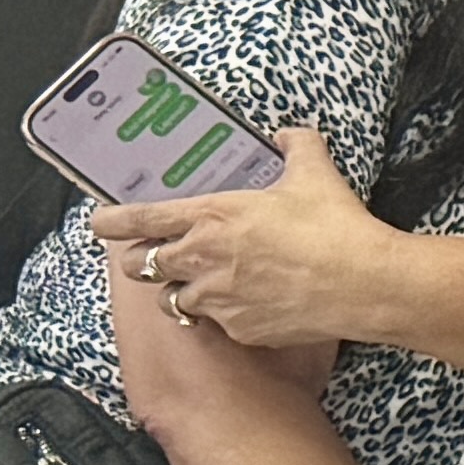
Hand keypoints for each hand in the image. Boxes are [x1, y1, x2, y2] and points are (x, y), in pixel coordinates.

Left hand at [92, 129, 404, 352]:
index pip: (139, 219)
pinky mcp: (239, 329)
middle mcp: (201, 260)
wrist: (364, 283)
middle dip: (144, 260)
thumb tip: (288, 135)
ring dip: (182, 290)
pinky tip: (252, 303)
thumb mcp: (316, 173)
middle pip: (141, 266)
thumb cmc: (335, 226)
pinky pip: (217, 323)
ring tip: (207, 283)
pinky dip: (226, 314)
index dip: (111, 221)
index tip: (99, 222)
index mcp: (210, 217)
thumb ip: (296, 146)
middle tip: (163, 254)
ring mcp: (217, 299)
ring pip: (173, 300)